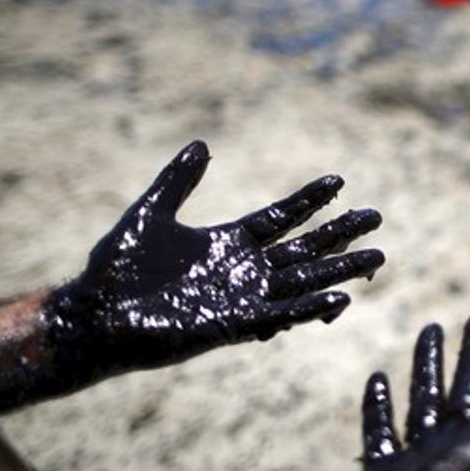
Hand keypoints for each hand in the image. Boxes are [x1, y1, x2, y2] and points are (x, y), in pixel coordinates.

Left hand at [47, 140, 384, 376]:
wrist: (93, 317)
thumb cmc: (115, 271)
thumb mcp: (149, 214)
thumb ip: (178, 182)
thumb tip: (203, 144)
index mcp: (227, 243)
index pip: (281, 218)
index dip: (310, 200)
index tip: (339, 180)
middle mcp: (243, 271)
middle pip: (305, 249)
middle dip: (340, 234)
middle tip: (375, 218)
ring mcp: (241, 299)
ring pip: (304, 281)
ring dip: (340, 270)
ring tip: (376, 258)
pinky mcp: (232, 325)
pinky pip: (280, 315)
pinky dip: (310, 308)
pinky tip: (339, 299)